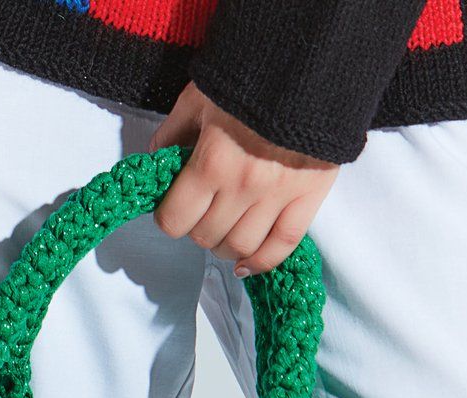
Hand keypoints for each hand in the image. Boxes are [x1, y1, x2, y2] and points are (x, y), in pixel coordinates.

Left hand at [147, 82, 338, 276]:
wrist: (310, 64)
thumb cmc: (251, 79)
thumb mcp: (199, 97)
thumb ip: (173, 132)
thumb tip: (156, 159)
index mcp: (212, 161)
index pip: (176, 219)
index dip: (169, 218)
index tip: (172, 211)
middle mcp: (243, 186)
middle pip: (206, 236)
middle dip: (197, 230)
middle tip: (202, 215)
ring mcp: (278, 195)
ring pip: (241, 247)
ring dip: (225, 247)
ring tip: (224, 233)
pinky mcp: (308, 197)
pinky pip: (282, 246)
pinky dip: (261, 262)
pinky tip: (246, 265)